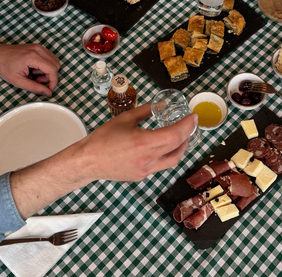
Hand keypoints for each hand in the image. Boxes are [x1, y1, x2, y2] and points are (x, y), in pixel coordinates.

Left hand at [0, 44, 59, 96]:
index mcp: (33, 57)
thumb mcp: (18, 81)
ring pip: (54, 61)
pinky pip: (49, 57)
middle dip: (50, 76)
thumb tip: (48, 93)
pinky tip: (35, 69)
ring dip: (48, 71)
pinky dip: (46, 66)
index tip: (49, 89)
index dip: (53, 82)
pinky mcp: (37, 47)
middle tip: (37, 81)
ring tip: (34, 75)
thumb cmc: (4, 67)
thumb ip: (35, 88)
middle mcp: (38, 49)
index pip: (52, 70)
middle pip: (56, 65)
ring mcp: (38, 47)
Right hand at [74, 104, 198, 181]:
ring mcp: (146, 170)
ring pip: (173, 160)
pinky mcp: (142, 176)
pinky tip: (163, 146)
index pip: (175, 134)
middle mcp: (147, 159)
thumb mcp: (125, 118)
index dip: (188, 125)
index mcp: (143, 142)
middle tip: (189, 124)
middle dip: (188, 135)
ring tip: (181, 136)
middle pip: (178, 148)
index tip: (193, 117)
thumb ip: (146, 111)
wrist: (88, 161)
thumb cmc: (102, 139)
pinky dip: (166, 154)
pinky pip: (161, 166)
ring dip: (180, 148)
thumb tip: (161, 105)